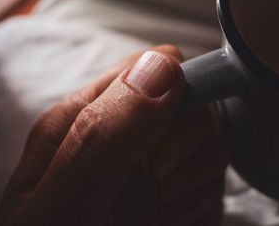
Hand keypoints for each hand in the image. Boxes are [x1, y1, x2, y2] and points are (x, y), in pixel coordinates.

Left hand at [0, 45, 227, 225]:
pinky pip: (214, 181)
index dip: (173, 104)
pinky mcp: (173, 188)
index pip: (156, 68)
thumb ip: (105, 133)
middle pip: (193, 105)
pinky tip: (169, 223)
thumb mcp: (63, 207)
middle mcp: (119, 132)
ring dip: (192, 188)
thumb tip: (162, 68)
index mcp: (84, 117)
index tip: (157, 159)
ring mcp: (149, 160)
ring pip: (210, 144)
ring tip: (156, 217)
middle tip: (153, 194)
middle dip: (185, 154)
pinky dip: (198, 208)